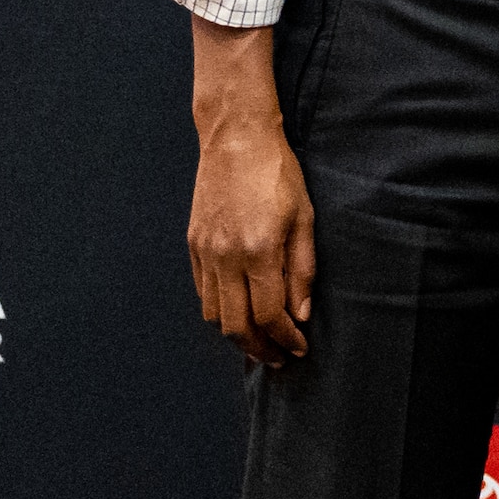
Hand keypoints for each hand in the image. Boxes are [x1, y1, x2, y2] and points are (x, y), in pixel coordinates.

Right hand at [187, 17, 318, 365]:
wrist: (235, 140)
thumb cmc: (278, 175)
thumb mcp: (305, 219)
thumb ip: (303, 269)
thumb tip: (302, 314)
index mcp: (258, 252)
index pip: (269, 316)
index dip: (285, 340)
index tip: (300, 349)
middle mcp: (225, 258)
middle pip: (236, 326)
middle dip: (260, 349)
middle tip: (280, 359)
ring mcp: (204, 252)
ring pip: (214, 314)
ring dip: (238, 336)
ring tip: (261, 342)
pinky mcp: (193, 245)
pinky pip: (202, 293)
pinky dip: (219, 311)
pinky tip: (239, 313)